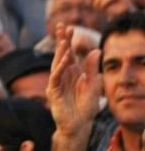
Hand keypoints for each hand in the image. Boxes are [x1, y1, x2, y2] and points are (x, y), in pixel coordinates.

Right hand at [46, 25, 102, 139]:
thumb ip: (92, 68)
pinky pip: (55, 77)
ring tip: (62, 40)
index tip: (70, 27)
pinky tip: (64, 60)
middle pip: (61, 54)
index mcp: (73, 72)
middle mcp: (63, 75)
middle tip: (61, 26)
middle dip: (61, 40)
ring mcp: (57, 82)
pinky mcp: (54, 91)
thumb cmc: (86, 107)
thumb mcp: (93, 85)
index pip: (70, 53)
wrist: (79, 125)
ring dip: (59, 52)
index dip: (69, 40)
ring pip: (57, 63)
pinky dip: (59, 68)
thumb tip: (96, 50)